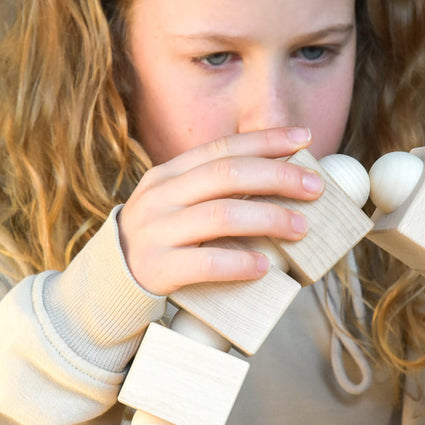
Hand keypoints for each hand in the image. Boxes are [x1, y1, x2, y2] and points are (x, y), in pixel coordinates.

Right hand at [117, 127, 324, 295]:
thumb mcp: (176, 205)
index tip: (304, 138)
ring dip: (269, 219)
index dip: (266, 141)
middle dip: (278, 177)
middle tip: (315, 189)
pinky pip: (205, 262)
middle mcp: (160, 196)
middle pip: (227, 174)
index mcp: (168, 174)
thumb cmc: (162, 242)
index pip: (222, 147)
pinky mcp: (156, 269)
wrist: (108, 285)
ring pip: (221, 215)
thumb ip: (214, 191)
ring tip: (301, 228)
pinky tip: (265, 266)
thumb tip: (284, 179)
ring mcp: (155, 231)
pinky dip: (239, 262)